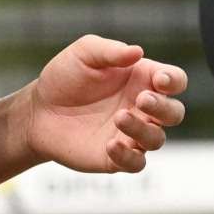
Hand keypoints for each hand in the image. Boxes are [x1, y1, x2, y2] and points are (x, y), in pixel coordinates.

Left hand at [22, 37, 188, 173]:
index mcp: (142, 80)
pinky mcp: (116, 157)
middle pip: (174, 113)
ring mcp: (131, 134)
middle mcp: (142, 108)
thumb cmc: (64, 77)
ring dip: (143, 129)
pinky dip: (128, 156)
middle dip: (164, 107)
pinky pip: (136, 163)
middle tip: (141, 99)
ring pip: (157, 139)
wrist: (38, 110)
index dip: (174, 81)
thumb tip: (138, 52)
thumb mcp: (84, 54)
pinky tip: (110, 145)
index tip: (158, 80)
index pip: (175, 81)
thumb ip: (110, 51)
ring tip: (118, 117)